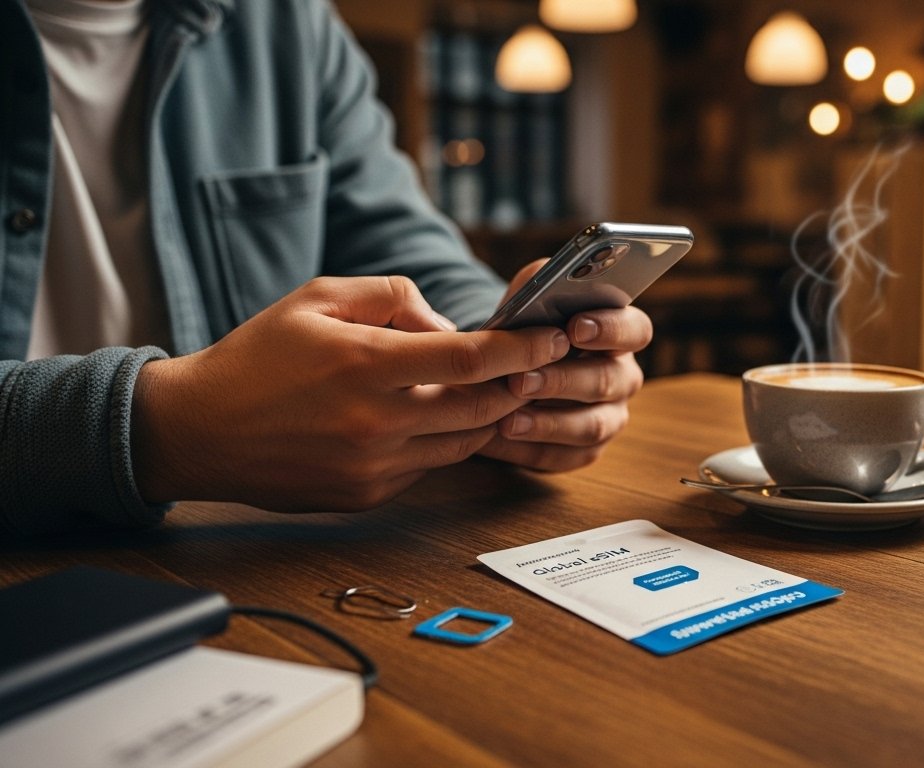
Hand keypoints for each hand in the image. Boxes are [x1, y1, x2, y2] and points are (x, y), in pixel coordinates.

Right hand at [131, 276, 569, 510]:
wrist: (197, 430)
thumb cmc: (258, 356)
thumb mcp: (320, 297)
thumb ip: (395, 298)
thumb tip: (450, 327)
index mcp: (367, 364)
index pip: (471, 359)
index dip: (522, 348)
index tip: (552, 338)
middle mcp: (377, 422)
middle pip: (483, 408)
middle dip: (521, 385)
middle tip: (540, 365)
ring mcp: (373, 466)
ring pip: (464, 443)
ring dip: (489, 417)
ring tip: (497, 389)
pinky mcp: (367, 494)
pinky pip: (427, 466)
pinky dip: (442, 441)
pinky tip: (434, 418)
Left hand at [479, 260, 651, 470]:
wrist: (505, 367)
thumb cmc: (526, 326)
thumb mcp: (530, 295)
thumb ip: (539, 285)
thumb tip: (538, 295)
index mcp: (621, 333)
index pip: (635, 330)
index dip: (611, 330)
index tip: (575, 328)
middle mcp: (623, 377)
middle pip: (608, 382)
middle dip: (562, 381)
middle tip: (521, 380)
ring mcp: (609, 417)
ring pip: (590, 426)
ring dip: (548, 423)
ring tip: (506, 419)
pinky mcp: (584, 451)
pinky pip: (563, 456)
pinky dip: (530, 448)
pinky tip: (499, 437)